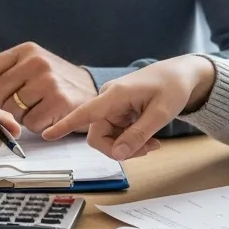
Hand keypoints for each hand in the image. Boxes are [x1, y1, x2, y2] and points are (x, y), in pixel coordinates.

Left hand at [0, 42, 98, 133]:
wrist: (93, 90)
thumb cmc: (55, 81)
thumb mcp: (28, 66)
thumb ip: (0, 70)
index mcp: (26, 51)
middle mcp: (37, 62)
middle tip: (12, 111)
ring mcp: (49, 82)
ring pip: (11, 110)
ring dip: (18, 117)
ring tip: (32, 110)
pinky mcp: (59, 102)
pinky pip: (30, 123)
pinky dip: (35, 126)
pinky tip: (46, 117)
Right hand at [41, 55, 215, 159]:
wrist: (181, 74)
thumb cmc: (173, 87)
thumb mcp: (161, 113)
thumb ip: (139, 134)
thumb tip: (118, 154)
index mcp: (115, 95)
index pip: (85, 112)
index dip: (66, 125)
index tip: (47, 135)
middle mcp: (108, 100)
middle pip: (98, 136)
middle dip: (120, 149)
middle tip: (148, 150)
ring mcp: (112, 107)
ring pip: (108, 138)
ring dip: (128, 147)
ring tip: (154, 144)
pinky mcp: (118, 112)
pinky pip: (116, 134)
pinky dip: (131, 141)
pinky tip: (150, 138)